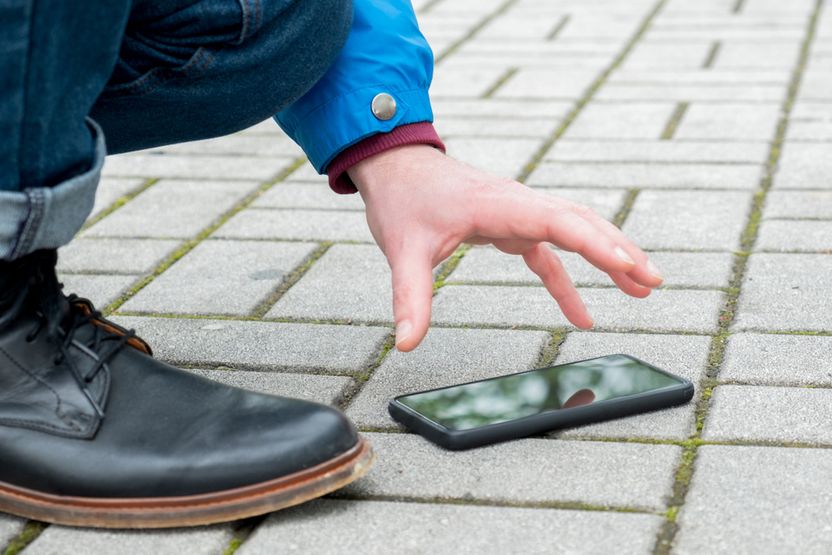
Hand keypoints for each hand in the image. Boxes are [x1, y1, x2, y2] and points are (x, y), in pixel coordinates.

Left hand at [348, 145, 662, 351]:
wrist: (395, 164)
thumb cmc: (402, 199)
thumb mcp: (403, 249)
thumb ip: (410, 297)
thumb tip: (406, 343)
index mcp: (498, 205)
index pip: (558, 221)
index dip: (594, 242)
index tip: (626, 263)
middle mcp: (517, 204)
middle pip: (581, 222)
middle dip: (619, 250)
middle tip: (653, 281)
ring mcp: (517, 212)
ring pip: (575, 231)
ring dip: (607, 257)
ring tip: (641, 288)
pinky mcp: (510, 224)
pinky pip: (549, 252)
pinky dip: (568, 280)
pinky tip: (580, 313)